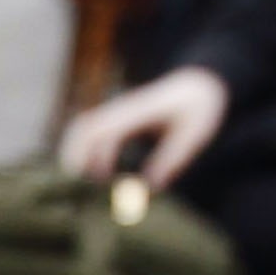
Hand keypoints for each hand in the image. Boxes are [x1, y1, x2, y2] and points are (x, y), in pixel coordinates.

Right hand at [55, 66, 229, 187]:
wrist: (200, 85)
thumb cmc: (199, 110)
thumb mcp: (194, 135)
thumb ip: (172, 159)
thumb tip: (151, 187)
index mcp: (139, 112)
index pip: (105, 131)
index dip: (99, 157)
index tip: (105, 182)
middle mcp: (122, 110)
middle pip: (83, 128)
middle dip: (75, 157)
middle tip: (78, 189)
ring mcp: (118, 113)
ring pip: (82, 129)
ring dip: (75, 154)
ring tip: (81, 185)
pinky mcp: (119, 120)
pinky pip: (91, 132)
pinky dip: (84, 151)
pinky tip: (93, 176)